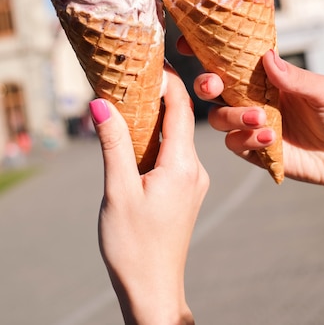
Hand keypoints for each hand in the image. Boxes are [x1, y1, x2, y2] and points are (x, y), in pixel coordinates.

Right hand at [89, 64, 208, 324]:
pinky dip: (158, 139)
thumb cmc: (134, 245)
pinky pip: (176, 153)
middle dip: (159, 97)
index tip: (151, 62)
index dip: (168, 81)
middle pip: (181, 119)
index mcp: (182, 165)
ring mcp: (193, 180)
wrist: (152, 289)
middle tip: (135, 77)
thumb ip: (113, 144)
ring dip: (157, 119)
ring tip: (131, 103)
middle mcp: (195, 169)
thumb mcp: (118, 191)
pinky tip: (138, 139)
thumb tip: (100, 104)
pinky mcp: (187, 190)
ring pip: (178, 136)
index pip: (181, 108)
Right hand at [182, 38, 323, 267]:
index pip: (231, 58)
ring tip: (260, 119)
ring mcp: (252, 124)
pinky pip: (234, 144)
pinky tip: (270, 138)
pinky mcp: (256, 150)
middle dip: (205, 83)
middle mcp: (253, 97)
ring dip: (231, 115)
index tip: (186, 41)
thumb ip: (295, 77)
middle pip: (213, 87)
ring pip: (218, 117)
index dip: (205, 49)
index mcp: (266, 76)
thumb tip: (266, 56)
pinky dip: (245, 139)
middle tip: (215, 85)